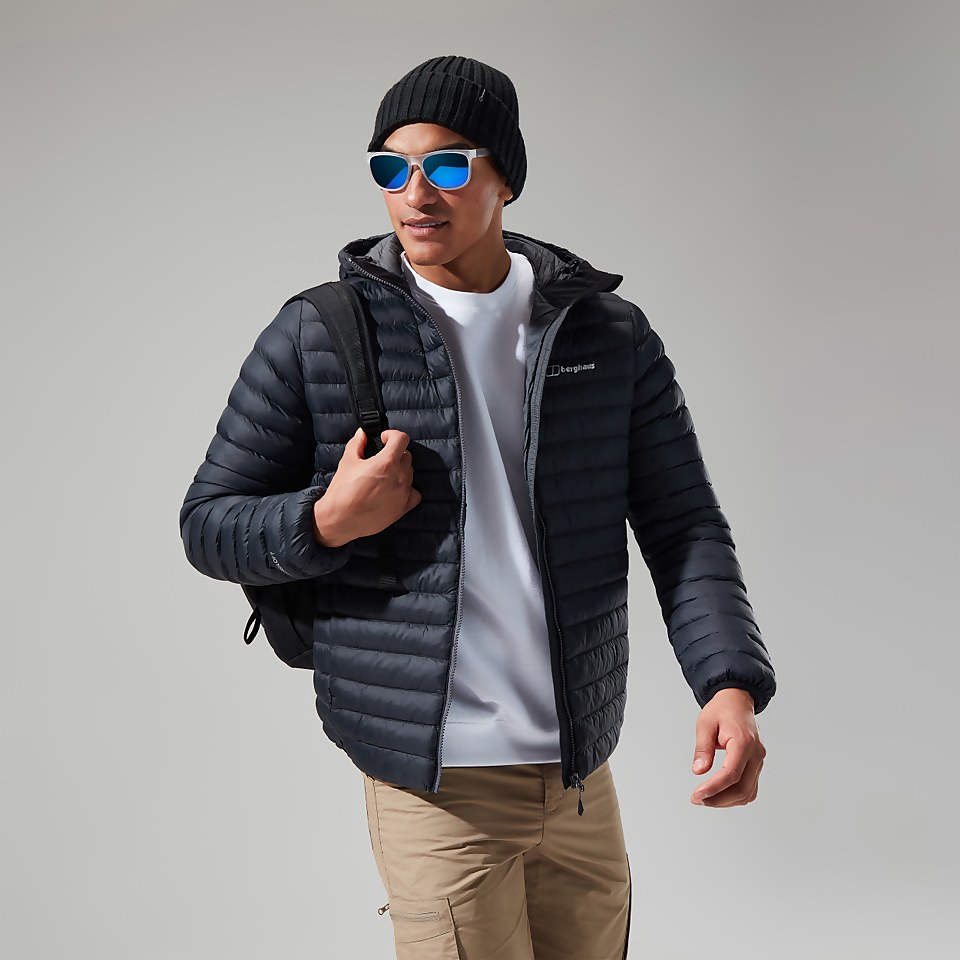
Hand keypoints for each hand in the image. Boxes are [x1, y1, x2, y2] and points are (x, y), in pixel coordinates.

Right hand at [312, 428, 421, 546]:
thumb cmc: (342, 491)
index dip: (392, 435)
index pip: (402, 439)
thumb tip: (363, 433)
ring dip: (400, 470)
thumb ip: (357, 443)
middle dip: (395, 454)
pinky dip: (408, 489)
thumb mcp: (347, 462)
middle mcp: (399, 476)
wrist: (340, 520)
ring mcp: (403, 493)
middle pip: (406, 456)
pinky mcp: (403, 508)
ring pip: (410, 473)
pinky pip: (415, 493)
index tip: (384, 439)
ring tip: (385, 476)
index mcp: (386, 462)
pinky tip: (396, 489)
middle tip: (382, 459)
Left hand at [690, 688, 765, 807]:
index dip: (714, 788)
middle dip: (718, 799)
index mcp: (743, 742)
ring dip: (726, 801)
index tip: (698, 794)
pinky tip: (719, 795)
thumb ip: (703, 748)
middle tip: (697, 799)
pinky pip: (750, 788)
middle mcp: (756, 754)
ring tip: (705, 798)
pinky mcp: (757, 764)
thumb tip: (698, 771)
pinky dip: (735, 796)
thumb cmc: (722, 709)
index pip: (731, 773)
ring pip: (747, 792)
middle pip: (741, 788)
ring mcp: (759, 760)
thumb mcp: (705, 724)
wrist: (737, 701)